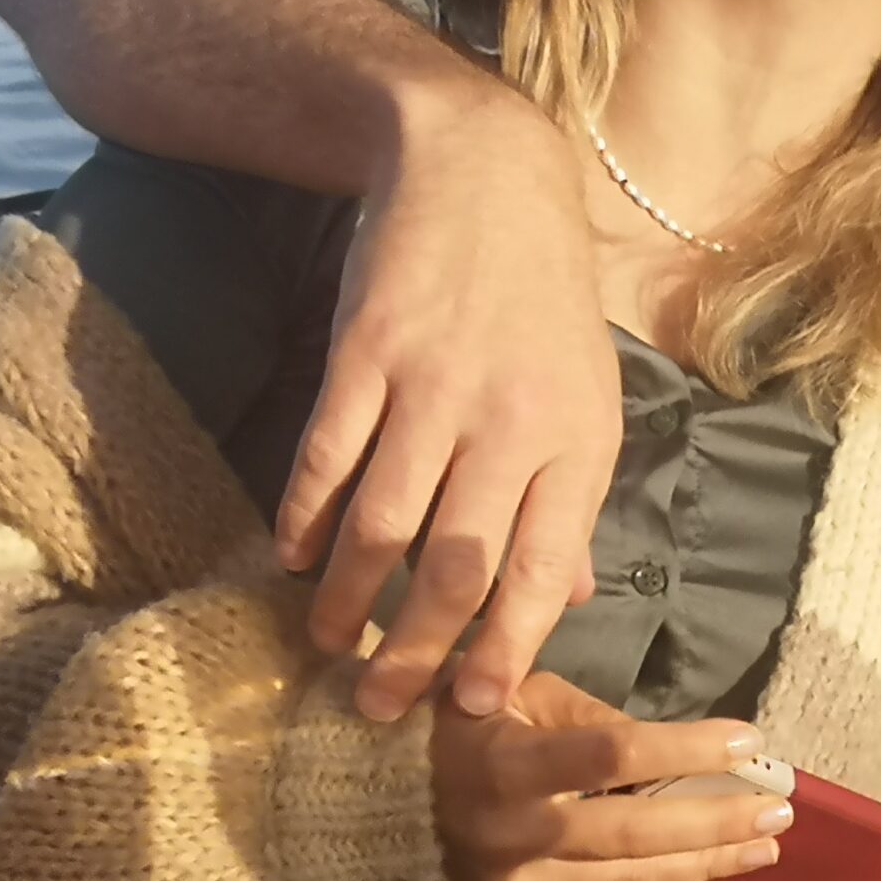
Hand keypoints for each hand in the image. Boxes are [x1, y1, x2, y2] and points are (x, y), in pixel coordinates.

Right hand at [283, 81, 621, 724]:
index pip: (541, 573)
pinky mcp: (367, 353)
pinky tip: (292, 559)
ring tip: (327, 644)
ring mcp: (435, 385)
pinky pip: (328, 455)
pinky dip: (306, 517)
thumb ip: (572, 503)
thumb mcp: (588, 395)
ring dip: (349, 598)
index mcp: (579, 441)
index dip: (506, 650)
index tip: (473, 712)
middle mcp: (512, 422)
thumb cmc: (542, 298)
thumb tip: (567, 601)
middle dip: (416, 650)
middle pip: (458, 566)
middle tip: (379, 706)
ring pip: (385, 523)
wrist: (482, 168)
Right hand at [431, 672, 786, 880]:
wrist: (359, 806)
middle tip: (780, 811)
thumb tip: (669, 748)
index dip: (685, 750)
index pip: (613, 756)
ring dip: (704, 861)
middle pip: (634, 832)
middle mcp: (511, 831)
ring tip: (764, 846)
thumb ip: (587, 718)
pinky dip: (650, 877)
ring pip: (627, 878)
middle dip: (715, 821)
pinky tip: (699, 863)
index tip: (748, 742)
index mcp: (505, 760)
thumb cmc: (449, 726)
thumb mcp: (511, 694)